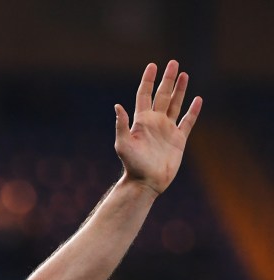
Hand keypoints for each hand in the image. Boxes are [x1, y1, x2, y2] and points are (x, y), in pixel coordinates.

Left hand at [114, 60, 202, 194]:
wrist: (146, 181)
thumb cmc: (132, 164)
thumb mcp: (123, 144)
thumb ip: (121, 125)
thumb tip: (117, 106)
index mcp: (141, 121)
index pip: (144, 95)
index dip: (148, 80)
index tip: (152, 65)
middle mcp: (155, 122)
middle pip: (162, 95)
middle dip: (167, 79)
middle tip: (173, 63)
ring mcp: (167, 129)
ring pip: (175, 104)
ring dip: (180, 90)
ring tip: (184, 74)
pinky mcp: (179, 139)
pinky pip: (188, 121)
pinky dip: (193, 110)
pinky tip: (197, 99)